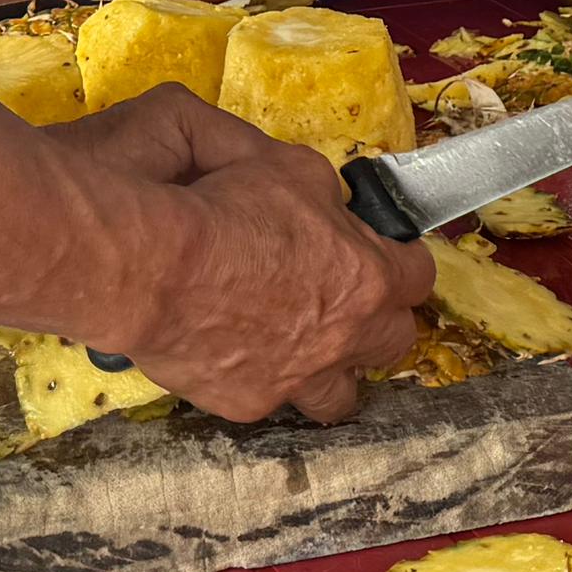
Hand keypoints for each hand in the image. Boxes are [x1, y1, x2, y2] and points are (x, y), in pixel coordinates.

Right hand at [58, 92, 431, 420]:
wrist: (152, 263)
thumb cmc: (223, 208)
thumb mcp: (293, 169)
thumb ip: (327, 193)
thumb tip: (330, 200)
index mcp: (367, 276)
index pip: (419, 276)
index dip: (402, 261)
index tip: (387, 256)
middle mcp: (344, 337)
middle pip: (394, 341)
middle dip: (377, 320)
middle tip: (348, 302)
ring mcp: (298, 377)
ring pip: (339, 394)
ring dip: (331, 371)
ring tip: (306, 350)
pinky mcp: (249, 402)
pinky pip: (270, 397)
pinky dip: (261, 379)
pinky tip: (240, 355)